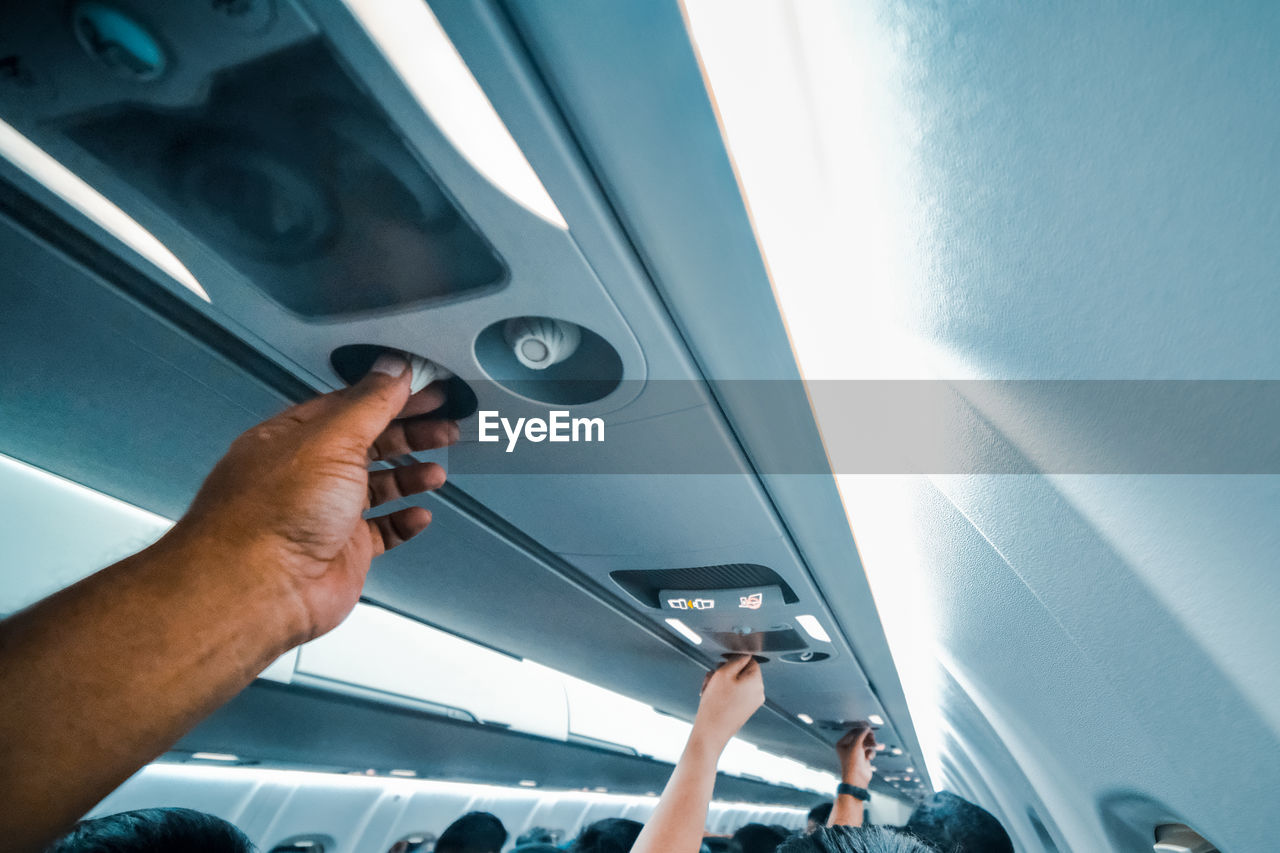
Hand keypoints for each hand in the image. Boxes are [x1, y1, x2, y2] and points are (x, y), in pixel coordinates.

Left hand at [171, 353, 457, 644]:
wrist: (260, 589)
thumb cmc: (272, 516)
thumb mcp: (331, 440)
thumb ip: (368, 403)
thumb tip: (392, 371)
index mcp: (295, 437)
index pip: (351, 405)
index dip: (391, 396)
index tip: (425, 390)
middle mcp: (307, 474)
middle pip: (369, 443)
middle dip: (410, 433)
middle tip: (444, 424)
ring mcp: (324, 514)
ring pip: (378, 487)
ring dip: (410, 476)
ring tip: (435, 471)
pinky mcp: (342, 552)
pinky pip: (381, 531)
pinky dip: (403, 522)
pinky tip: (418, 515)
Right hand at [691, 655, 764, 746]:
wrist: (711, 732)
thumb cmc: (716, 705)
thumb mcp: (723, 673)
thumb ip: (736, 660)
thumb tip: (744, 654)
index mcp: (757, 681)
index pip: (749, 660)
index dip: (733, 658)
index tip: (721, 661)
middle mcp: (758, 692)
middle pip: (742, 672)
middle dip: (725, 672)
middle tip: (712, 677)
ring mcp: (752, 703)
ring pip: (736, 683)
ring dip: (721, 683)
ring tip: (709, 689)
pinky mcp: (744, 710)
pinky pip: (735, 695)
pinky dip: (723, 693)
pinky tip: (711, 697)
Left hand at [835, 723, 876, 787]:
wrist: (857, 780)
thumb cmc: (853, 763)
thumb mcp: (856, 745)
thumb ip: (861, 734)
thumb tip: (866, 727)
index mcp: (842, 743)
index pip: (853, 732)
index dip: (861, 729)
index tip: (869, 727)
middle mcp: (848, 747)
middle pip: (861, 736)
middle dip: (868, 736)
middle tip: (873, 736)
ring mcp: (856, 753)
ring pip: (866, 743)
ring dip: (872, 744)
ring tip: (877, 745)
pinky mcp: (863, 758)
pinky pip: (869, 750)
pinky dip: (871, 752)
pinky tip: (870, 757)